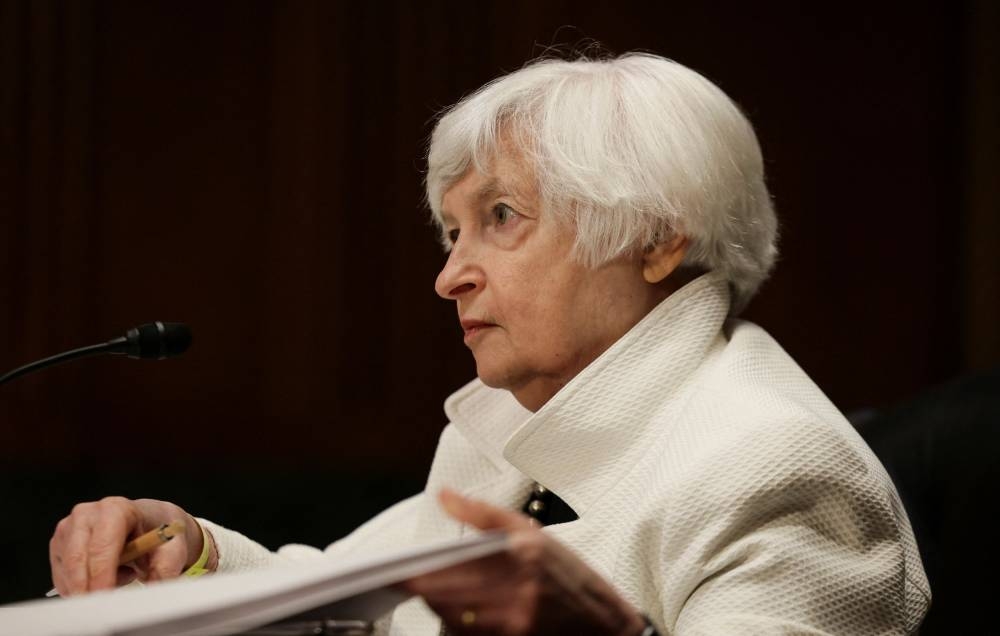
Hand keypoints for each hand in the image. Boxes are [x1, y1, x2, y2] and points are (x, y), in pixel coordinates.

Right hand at [49, 497, 209, 595]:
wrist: (152, 523)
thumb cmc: (160, 532)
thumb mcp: (173, 549)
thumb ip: (165, 569)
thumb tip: (154, 590)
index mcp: (116, 509)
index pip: (101, 546)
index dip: (102, 575)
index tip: (106, 596)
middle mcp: (88, 514)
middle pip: (78, 559)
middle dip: (90, 587)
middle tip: (106, 604)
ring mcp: (70, 527)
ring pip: (69, 571)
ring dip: (91, 584)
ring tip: (123, 572)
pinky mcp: (60, 544)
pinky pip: (63, 577)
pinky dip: (82, 584)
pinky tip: (106, 573)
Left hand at [402, 489, 646, 635]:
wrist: (603, 624)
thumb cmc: (570, 577)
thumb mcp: (533, 533)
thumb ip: (484, 514)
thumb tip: (445, 496)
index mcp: (521, 556)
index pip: (454, 564)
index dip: (420, 569)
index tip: (401, 567)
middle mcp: (517, 593)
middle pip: (446, 595)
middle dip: (423, 587)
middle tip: (408, 577)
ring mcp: (514, 624)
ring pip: (452, 617)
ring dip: (437, 605)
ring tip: (432, 590)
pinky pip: (467, 634)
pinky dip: (454, 622)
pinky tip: (456, 609)